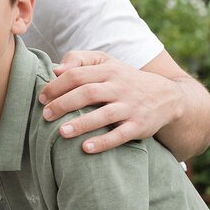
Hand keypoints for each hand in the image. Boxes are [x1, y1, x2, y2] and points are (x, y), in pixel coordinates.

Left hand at [38, 50, 182, 153]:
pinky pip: (121, 134)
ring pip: (104, 114)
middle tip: (46, 115)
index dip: (57, 86)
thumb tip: (56, 70)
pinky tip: (86, 148)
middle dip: (64, 104)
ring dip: (82, 123)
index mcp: (108, 71)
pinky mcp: (139, 126)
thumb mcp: (107, 63)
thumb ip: (81, 61)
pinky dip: (104, 142)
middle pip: (88, 93)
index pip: (77, 75)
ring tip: (61, 132)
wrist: (167, 97)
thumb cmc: (125, 80)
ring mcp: (131, 107)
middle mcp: (119, 87)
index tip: (41, 98)